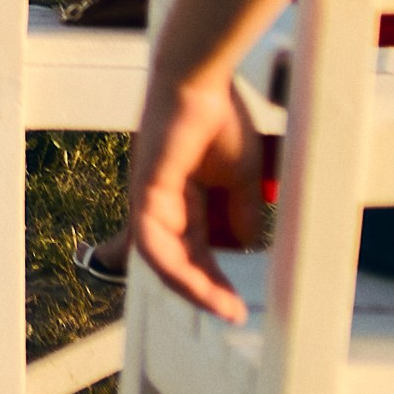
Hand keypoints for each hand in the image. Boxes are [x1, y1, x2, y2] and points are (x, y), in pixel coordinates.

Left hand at [127, 66, 266, 320]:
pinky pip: (151, 240)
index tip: (235, 307)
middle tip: (234, 313)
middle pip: (179, 260)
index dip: (210, 281)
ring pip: (162, 259)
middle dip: (206, 290)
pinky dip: (174, 266)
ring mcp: (149, 197)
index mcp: (183, 200)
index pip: (191, 251)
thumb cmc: (221, 119)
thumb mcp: (243, 178)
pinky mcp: (145, 189)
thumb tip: (248, 248)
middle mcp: (162, 203)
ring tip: (224, 306)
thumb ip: (243, 213)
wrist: (203, 80)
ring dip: (193, 286)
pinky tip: (200, 285)